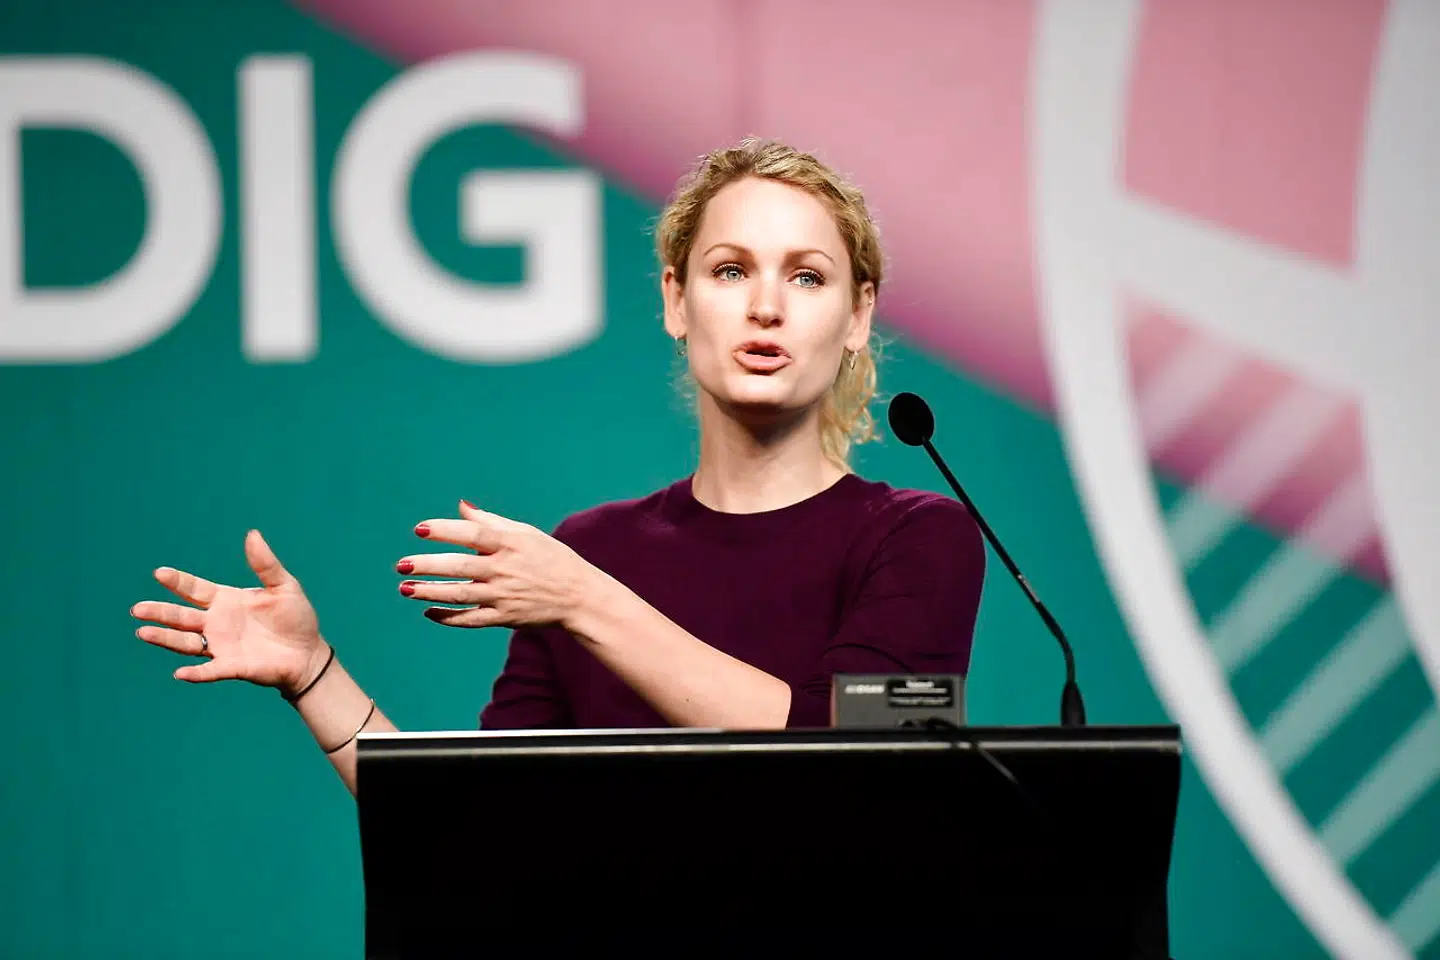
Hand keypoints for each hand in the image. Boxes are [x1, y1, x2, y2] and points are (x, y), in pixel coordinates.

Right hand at [132, 530, 329, 693]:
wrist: (309, 652)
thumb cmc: (296, 618)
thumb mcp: (284, 586)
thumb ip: (265, 564)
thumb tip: (252, 534)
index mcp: (226, 600)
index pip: (195, 589)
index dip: (178, 582)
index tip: (159, 573)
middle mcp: (217, 623)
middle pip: (182, 617)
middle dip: (160, 612)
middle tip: (137, 608)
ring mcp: (222, 646)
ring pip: (186, 642)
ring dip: (166, 638)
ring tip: (143, 632)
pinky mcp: (232, 667)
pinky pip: (210, 671)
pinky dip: (196, 672)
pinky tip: (180, 673)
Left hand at [397, 500, 598, 629]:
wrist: (579, 596)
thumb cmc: (551, 558)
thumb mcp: (526, 534)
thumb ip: (492, 522)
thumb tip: (462, 506)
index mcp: (511, 544)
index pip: (472, 535)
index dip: (445, 531)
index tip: (420, 530)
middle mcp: (505, 569)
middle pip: (460, 567)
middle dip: (428, 566)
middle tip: (402, 565)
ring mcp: (504, 595)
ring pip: (460, 595)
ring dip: (430, 592)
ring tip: (405, 588)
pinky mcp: (505, 617)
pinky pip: (471, 619)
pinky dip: (449, 617)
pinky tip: (428, 611)